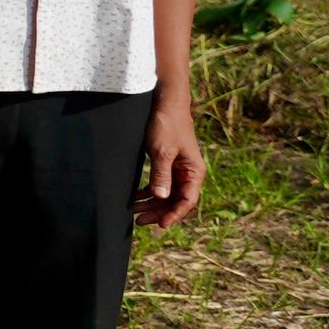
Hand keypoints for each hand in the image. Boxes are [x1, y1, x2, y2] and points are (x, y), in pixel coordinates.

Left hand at [137, 97, 205, 227]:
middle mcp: (189, 173)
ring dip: (152, 204)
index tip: (160, 225)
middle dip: (159, 212)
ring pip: (167, 194)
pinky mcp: (167, 163)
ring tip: (134, 212)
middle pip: (176, 201)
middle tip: (139, 221)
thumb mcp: (162, 151)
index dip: (174, 214)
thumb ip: (161, 174)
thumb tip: (160, 197)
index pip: (187, 201)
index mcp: (194, 172)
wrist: (165, 103)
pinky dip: (149, 192)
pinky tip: (135, 196)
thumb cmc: (167, 125)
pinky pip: (161, 184)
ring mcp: (178, 169)